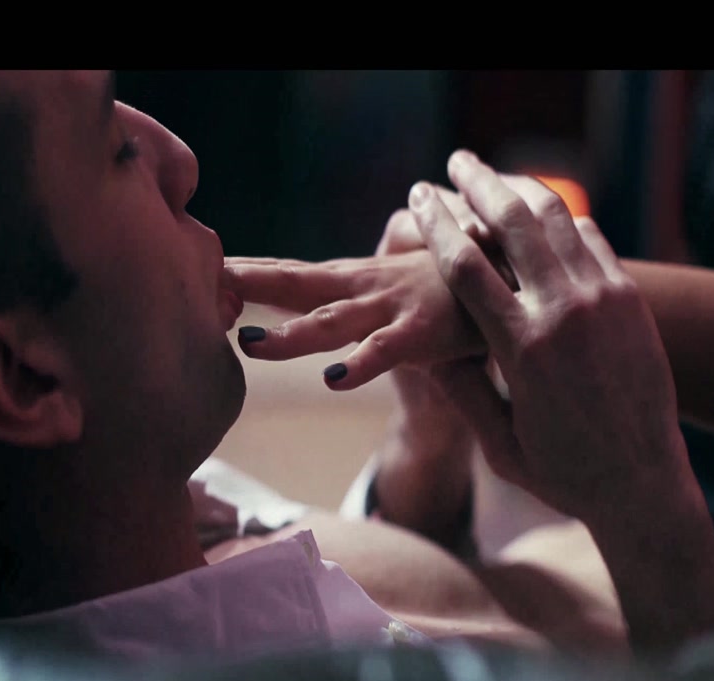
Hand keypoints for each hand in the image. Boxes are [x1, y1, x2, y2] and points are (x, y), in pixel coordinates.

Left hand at [225, 189, 485, 545]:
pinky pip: (388, 351)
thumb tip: (320, 332)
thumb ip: (357, 315)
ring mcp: (391, 309)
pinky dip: (363, 363)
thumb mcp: (393, 297)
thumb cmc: (449, 293)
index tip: (199, 270)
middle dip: (249, 284)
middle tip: (204, 283)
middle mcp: (364, 289)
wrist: (514, 282)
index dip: (246, 274)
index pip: (290, 276)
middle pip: (296, 285)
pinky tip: (335, 378)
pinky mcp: (424, 334)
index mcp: (353, 282)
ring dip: (291, 334)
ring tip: (249, 344)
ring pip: (332, 322)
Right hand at [412, 149, 713, 649]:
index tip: (417, 198)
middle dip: (478, 184)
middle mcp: (567, 312)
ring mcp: (605, 300)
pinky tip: (541, 213)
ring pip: (558, 220)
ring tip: (496, 174)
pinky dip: (561, 218)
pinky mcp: (630, 301)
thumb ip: (461, 389)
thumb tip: (426, 350)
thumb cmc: (562, 473)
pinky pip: (592, 239)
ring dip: (521, 189)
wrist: (645, 484)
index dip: (437, 225)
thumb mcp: (498, 441)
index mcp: (524, 348)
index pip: (467, 266)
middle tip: (455, 161)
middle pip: (513, 222)